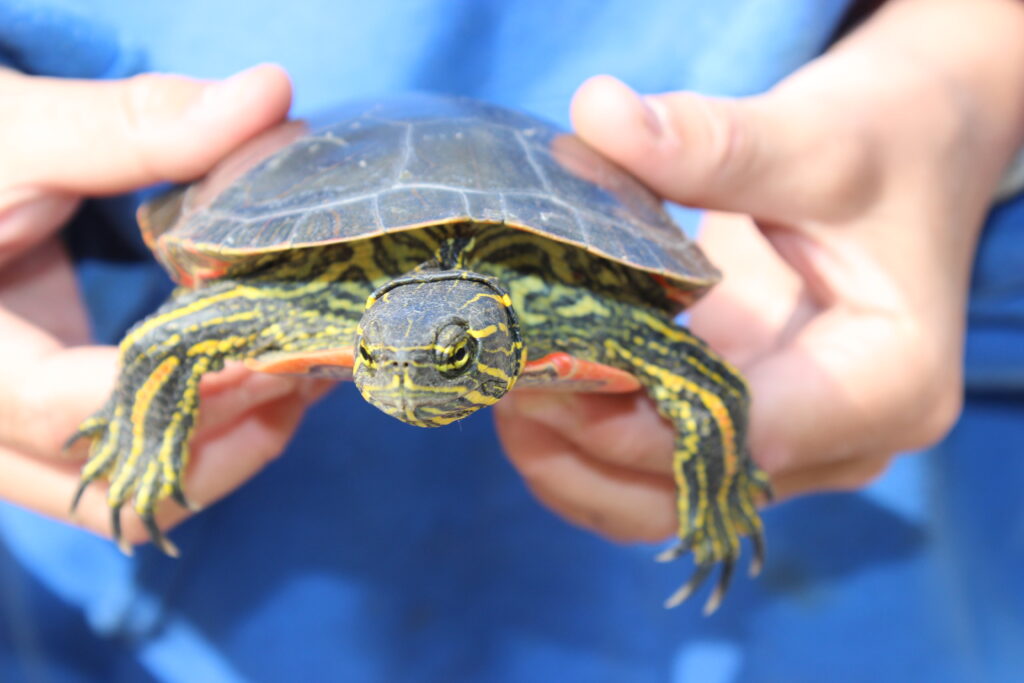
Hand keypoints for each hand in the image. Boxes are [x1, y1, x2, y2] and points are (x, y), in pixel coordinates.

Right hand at [0, 64, 327, 547]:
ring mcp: (14, 435)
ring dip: (226, 448)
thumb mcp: (15, 133)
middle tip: (311, 364)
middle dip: (227, 438)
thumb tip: (266, 97)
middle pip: (113, 488)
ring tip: (300, 374)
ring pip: (131, 497)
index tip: (279, 351)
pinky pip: (135, 465)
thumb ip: (130, 126)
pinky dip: (204, 436)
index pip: (67, 413)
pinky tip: (260, 375)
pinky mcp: (51, 424)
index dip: (184, 394)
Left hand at [496, 0, 1023, 541]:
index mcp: (885, 384)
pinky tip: (532, 392)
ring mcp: (788, 446)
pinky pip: (653, 471)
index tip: (542, 370)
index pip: (745, 438)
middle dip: (585, 449)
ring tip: (499, 389)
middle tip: (500, 375)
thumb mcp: (813, 140)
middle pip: (693, 492)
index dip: (634, 422)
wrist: (902, 168)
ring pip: (663, 503)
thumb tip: (597, 115)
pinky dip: (586, 447)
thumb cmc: (880, 154)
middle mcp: (842, 443)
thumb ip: (711, 142)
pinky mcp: (740, 428)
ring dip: (572, 464)